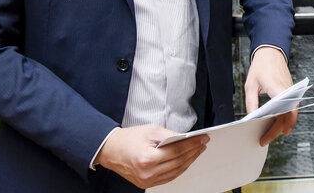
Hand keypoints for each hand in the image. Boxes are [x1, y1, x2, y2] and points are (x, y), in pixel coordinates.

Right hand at [94, 124, 208, 187]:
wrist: (110, 150)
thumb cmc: (128, 139)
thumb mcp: (150, 130)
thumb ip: (170, 135)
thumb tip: (187, 137)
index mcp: (148, 158)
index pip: (178, 151)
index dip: (193, 144)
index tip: (203, 138)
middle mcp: (148, 172)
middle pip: (179, 162)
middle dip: (194, 151)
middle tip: (203, 143)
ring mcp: (147, 180)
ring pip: (176, 171)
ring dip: (189, 160)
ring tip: (197, 150)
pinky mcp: (147, 183)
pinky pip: (169, 177)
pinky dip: (180, 168)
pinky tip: (186, 160)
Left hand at [245, 46, 297, 145]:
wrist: (271, 52)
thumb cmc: (261, 67)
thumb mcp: (250, 85)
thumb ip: (251, 103)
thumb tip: (251, 119)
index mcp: (278, 89)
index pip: (287, 111)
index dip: (282, 125)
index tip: (272, 135)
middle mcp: (288, 91)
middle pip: (288, 116)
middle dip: (277, 130)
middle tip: (265, 140)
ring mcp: (291, 92)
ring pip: (291, 113)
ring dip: (282, 125)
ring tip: (269, 134)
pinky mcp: (290, 92)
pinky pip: (290, 107)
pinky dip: (284, 117)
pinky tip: (275, 123)